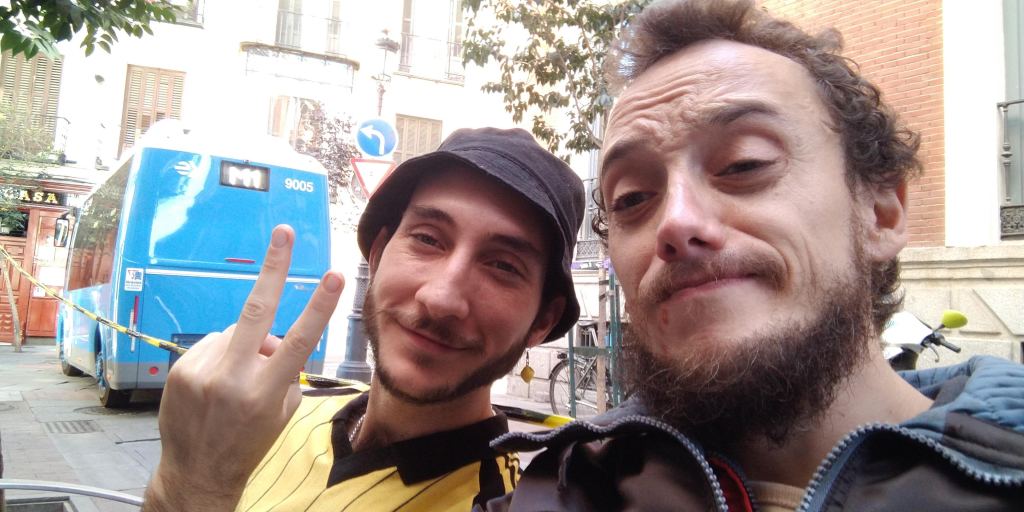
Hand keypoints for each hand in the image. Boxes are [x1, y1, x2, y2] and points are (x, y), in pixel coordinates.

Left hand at [142, 225, 343, 510]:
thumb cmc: (250, 442)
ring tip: (237, 381)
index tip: (335, 275)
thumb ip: (286, 371)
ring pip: (235, 333)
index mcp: (266, 393)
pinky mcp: (181, 370)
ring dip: (243, 346)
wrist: (198, 472)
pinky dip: (220, 355)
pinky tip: (216, 383)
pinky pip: (211, 344)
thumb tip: (273, 337)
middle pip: (256, 311)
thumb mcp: (283, 413)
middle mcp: (233, 379)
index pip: (300, 341)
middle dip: (274, 267)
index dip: (321, 305)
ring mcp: (203, 373)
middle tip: (284, 232)